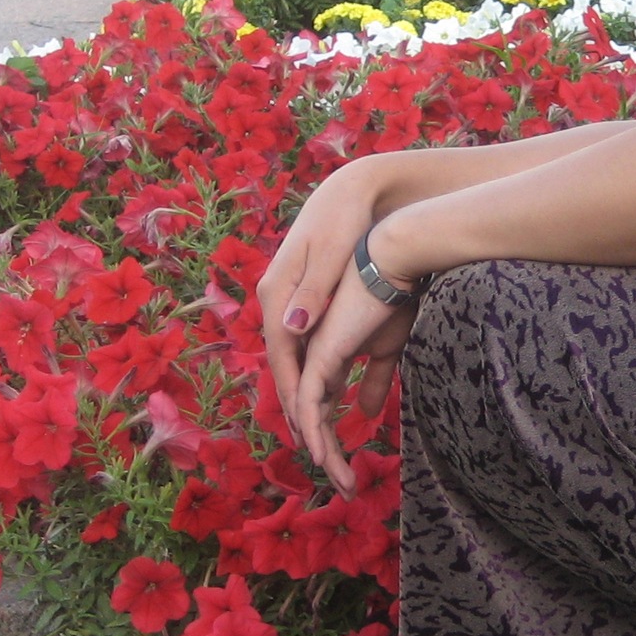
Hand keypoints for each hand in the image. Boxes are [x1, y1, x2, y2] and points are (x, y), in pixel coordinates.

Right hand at [256, 159, 388, 446]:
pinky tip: (331, 396)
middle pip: (286, 363)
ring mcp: (295, 300)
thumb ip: (315, 290)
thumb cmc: (347, 217)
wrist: (357, 187)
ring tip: (319, 435)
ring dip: (307, 396)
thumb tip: (293, 329)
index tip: (306, 429)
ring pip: (297, 358)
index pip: (282, 353)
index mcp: (278, 291)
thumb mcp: (331, 252)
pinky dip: (318, 374)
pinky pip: (310, 346)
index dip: (293, 394)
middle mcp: (280, 299)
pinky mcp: (312, 300)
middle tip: (314, 449)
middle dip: (298, 406)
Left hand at [287, 247, 418, 491]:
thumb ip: (374, 381)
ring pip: (307, 414)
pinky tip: (323, 456)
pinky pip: (310, 400)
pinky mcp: (320, 353)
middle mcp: (311, 357)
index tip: (343, 464)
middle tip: (346, 486)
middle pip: (310, 415)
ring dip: (325, 452)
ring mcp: (312, 355)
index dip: (329, 436)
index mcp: (325, 355)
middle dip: (328, 454)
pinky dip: (315, 430)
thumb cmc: (392, 299)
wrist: (392, 265)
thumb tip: (365, 413)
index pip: (320, 403)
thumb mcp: (386, 349)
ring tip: (342, 482)